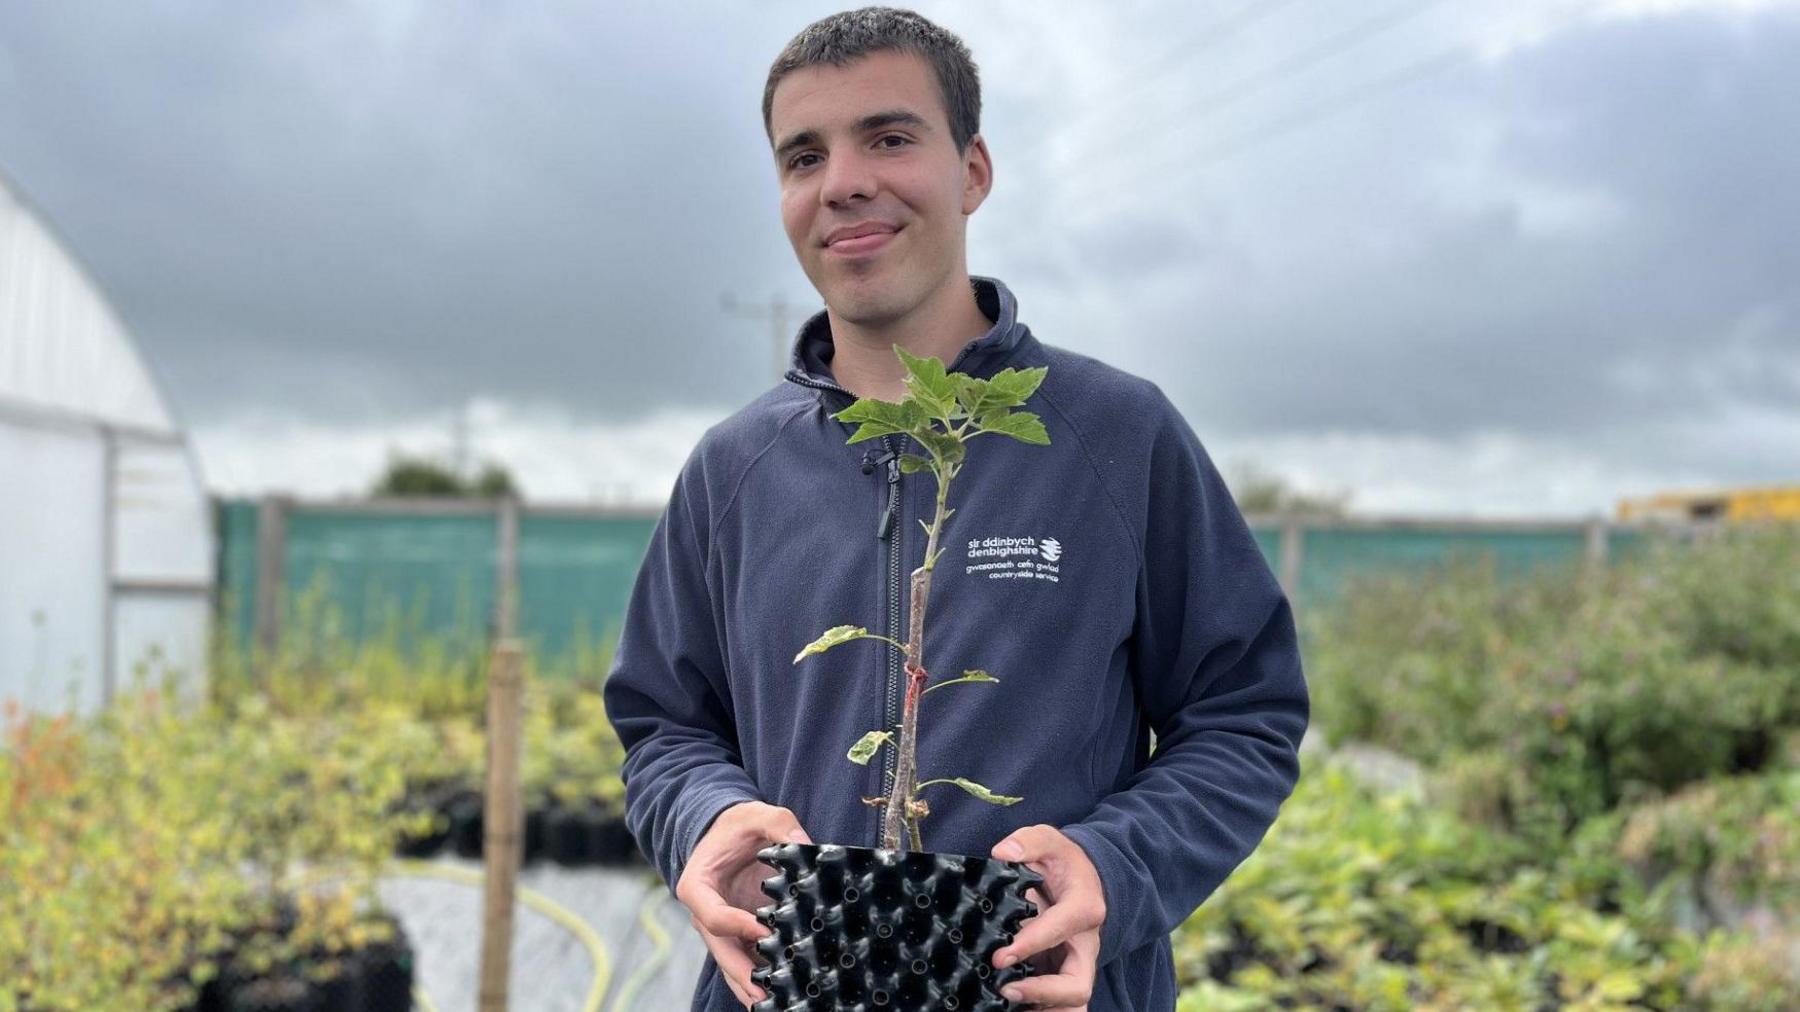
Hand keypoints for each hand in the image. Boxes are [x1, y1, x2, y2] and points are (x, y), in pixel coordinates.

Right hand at [675, 801, 811, 1007]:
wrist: (730, 834)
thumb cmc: (738, 825)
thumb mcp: (756, 814)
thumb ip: (778, 824)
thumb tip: (803, 845)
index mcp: (697, 887)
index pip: (712, 916)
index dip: (737, 927)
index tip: (764, 932)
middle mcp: (704, 914)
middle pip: (720, 950)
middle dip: (743, 975)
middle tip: (763, 996)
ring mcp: (721, 929)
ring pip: (732, 964)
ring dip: (751, 986)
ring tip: (774, 1005)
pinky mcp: (738, 935)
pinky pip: (746, 960)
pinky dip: (761, 977)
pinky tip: (782, 994)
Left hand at [989, 824, 1106, 1010]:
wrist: (1083, 878)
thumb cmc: (1063, 862)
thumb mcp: (1050, 841)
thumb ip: (1029, 842)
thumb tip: (1001, 854)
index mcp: (1084, 909)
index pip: (1059, 931)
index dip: (1031, 945)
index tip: (1001, 956)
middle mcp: (1085, 945)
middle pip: (1077, 986)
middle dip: (1043, 994)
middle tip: (1004, 990)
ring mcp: (1077, 965)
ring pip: (1074, 1005)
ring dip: (1045, 1009)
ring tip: (1007, 1005)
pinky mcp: (1065, 977)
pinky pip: (1059, 1005)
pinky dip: (1038, 1008)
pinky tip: (1008, 1006)